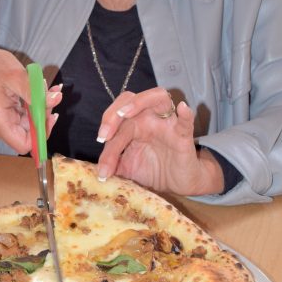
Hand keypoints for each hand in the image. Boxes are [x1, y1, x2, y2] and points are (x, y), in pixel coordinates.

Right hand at [0, 40, 61, 154]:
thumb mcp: (16, 75)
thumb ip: (36, 91)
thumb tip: (55, 100)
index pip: (24, 144)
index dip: (41, 133)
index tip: (49, 114)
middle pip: (27, 135)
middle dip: (42, 116)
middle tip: (48, 94)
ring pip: (26, 127)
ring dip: (38, 110)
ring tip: (40, 89)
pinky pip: (20, 121)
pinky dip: (30, 109)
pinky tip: (33, 93)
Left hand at [95, 88, 223, 195]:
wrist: (178, 184)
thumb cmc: (153, 170)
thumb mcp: (127, 169)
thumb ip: (112, 165)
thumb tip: (96, 171)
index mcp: (133, 123)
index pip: (115, 119)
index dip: (105, 128)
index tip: (99, 144)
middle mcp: (149, 118)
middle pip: (130, 100)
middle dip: (113, 114)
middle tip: (104, 135)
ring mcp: (167, 124)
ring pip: (158, 97)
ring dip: (139, 102)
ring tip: (126, 114)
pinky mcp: (183, 135)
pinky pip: (186, 121)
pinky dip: (185, 114)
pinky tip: (182, 108)